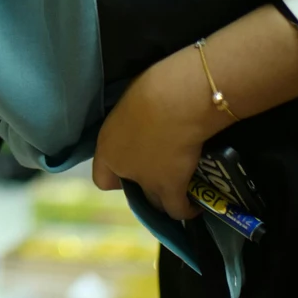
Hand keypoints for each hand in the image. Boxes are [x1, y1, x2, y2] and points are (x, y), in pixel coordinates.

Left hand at [91, 47, 218, 220]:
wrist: (174, 101)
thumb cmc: (154, 87)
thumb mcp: (134, 102)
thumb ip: (135, 121)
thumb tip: (150, 120)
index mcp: (107, 146)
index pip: (102, 178)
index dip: (117, 177)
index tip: (131, 169)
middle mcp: (123, 169)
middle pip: (133, 192)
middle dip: (145, 187)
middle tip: (163, 175)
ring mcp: (147, 181)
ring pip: (156, 204)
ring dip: (166, 201)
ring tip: (181, 194)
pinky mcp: (172, 188)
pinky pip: (178, 209)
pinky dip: (187, 210)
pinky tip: (196, 206)